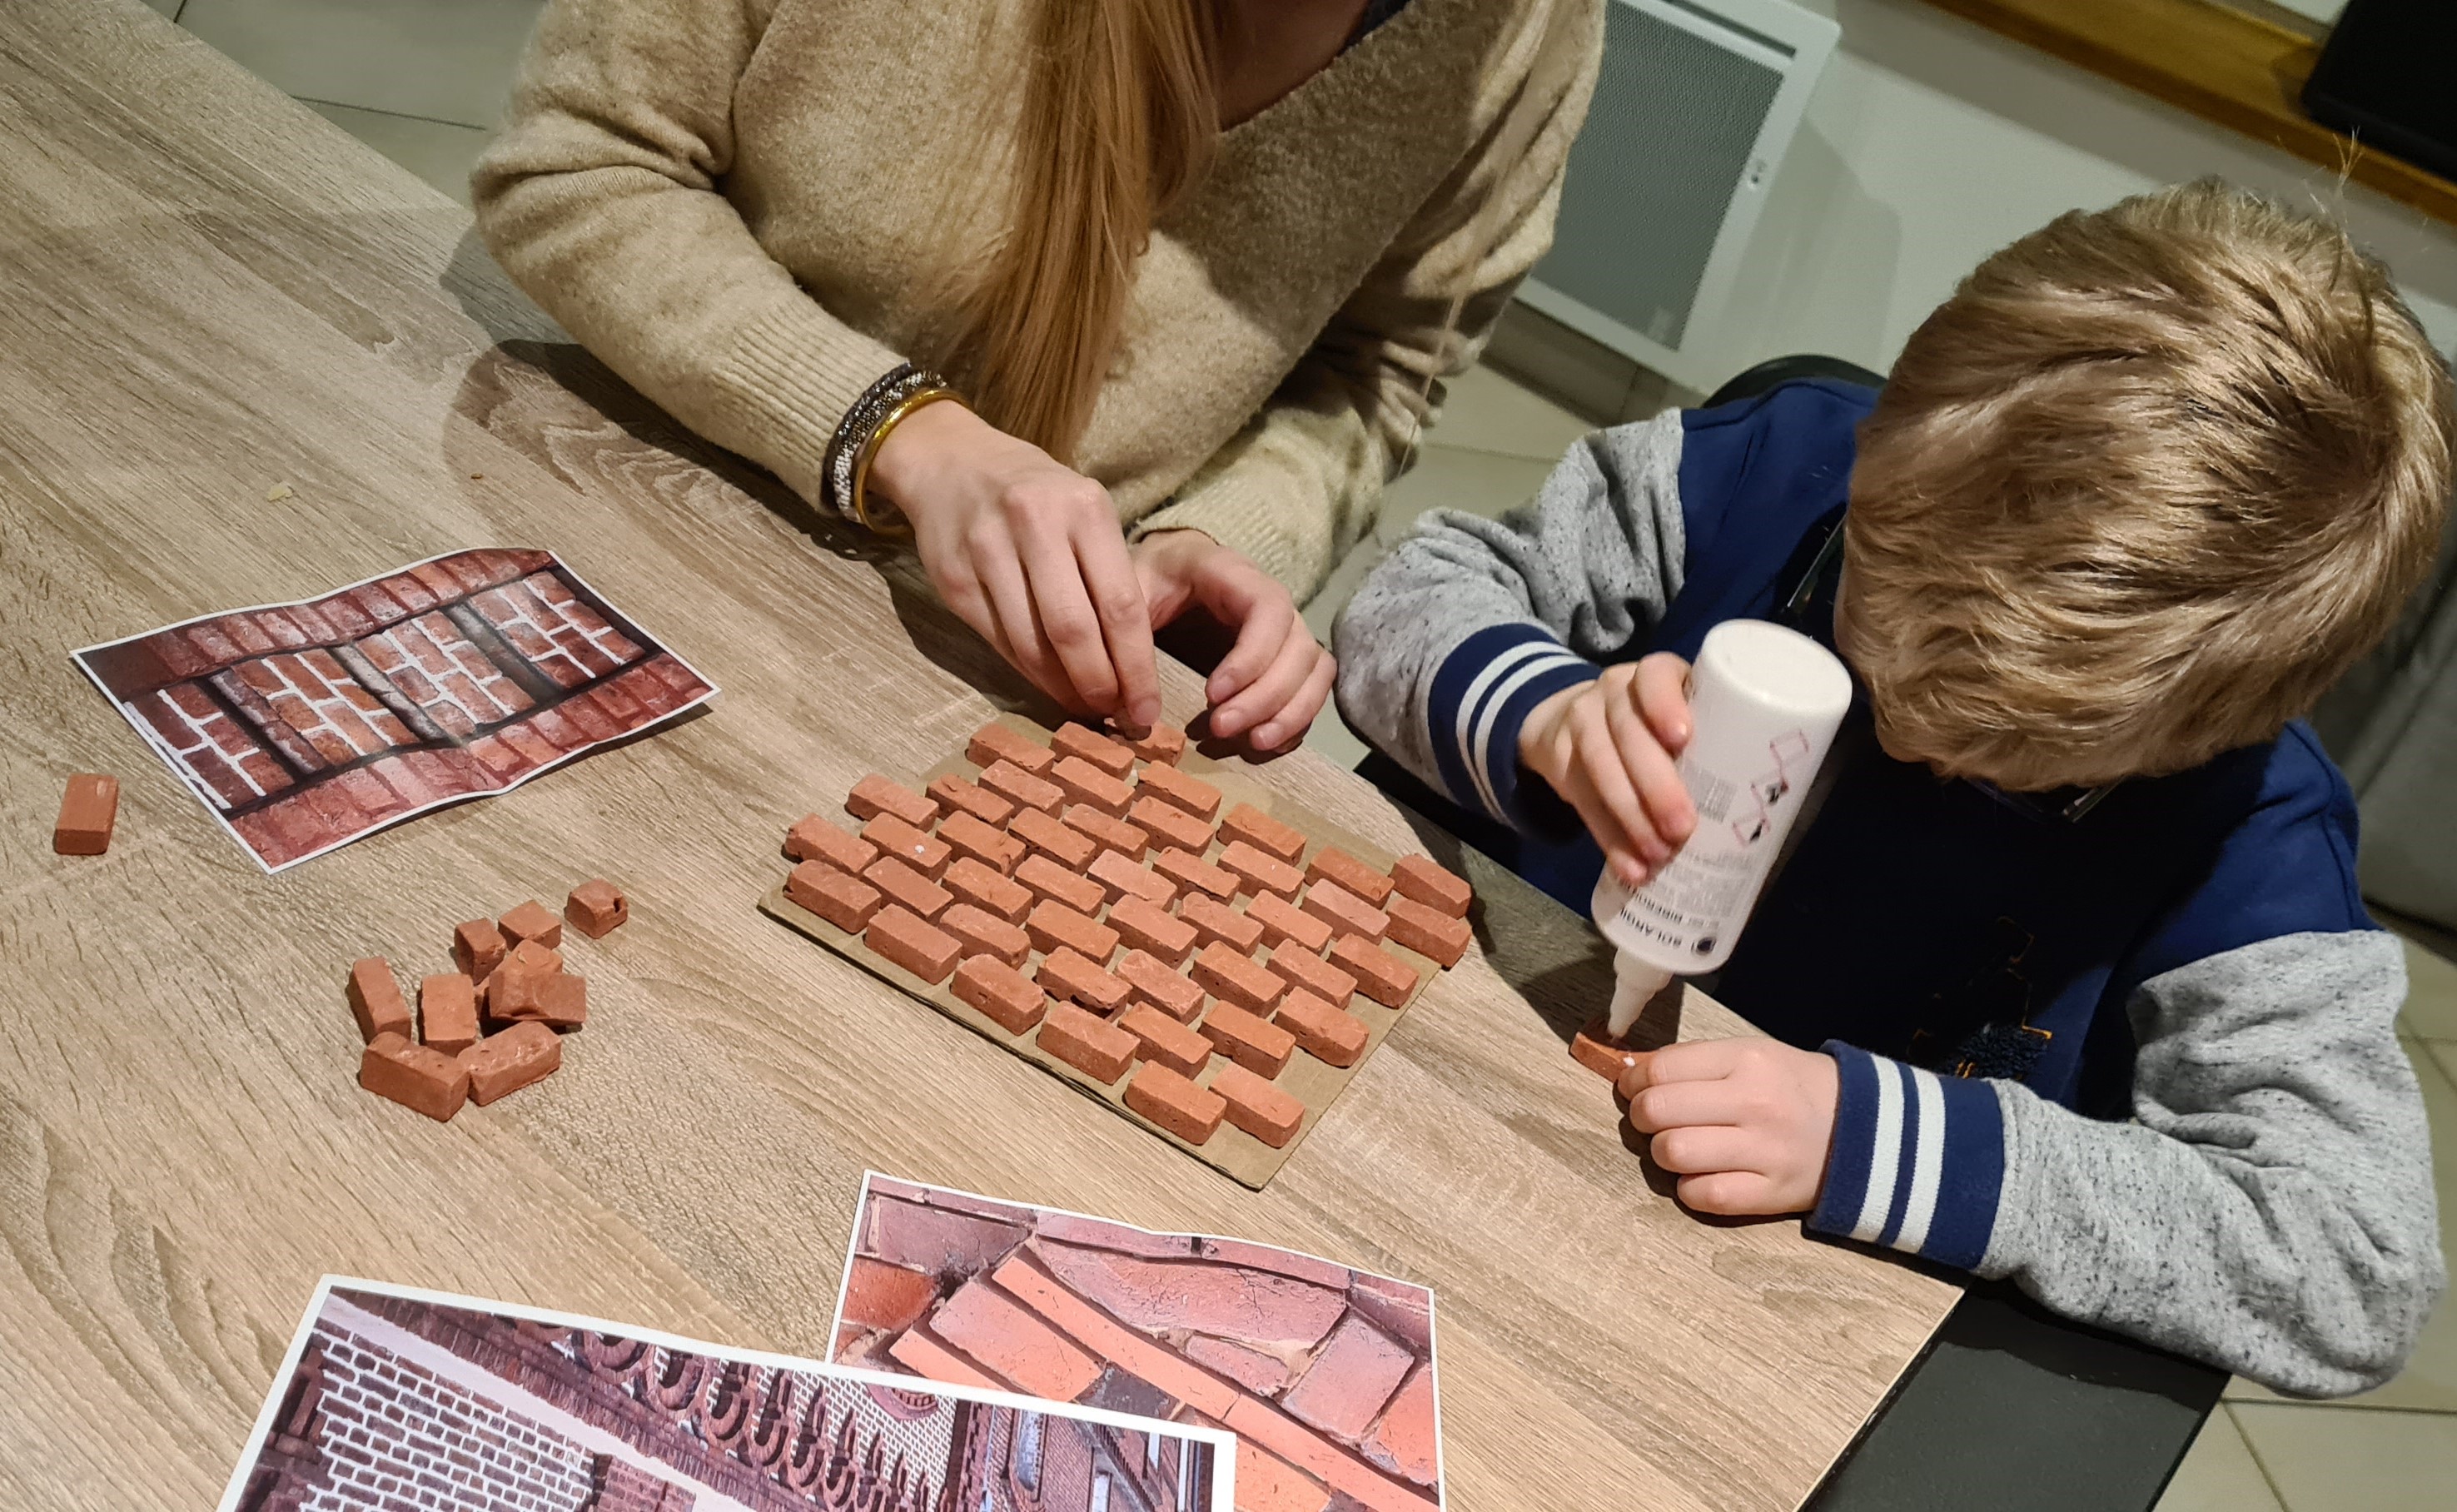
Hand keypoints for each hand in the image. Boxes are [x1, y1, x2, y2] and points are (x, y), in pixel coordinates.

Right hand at [869, 400, 1160, 728]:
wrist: (952, 462)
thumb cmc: (1038, 496)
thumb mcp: (1083, 511)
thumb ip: (1107, 576)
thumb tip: (1132, 665)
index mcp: (1083, 508)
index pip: (1121, 604)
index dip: (1136, 667)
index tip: (1147, 709)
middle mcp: (1034, 524)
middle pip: (1074, 630)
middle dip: (1100, 686)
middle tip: (1117, 717)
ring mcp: (987, 550)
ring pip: (1031, 644)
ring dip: (1062, 688)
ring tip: (1085, 706)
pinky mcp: (953, 578)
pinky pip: (997, 641)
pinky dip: (1027, 672)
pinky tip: (1047, 683)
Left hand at [1133, 529, 1332, 752]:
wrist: (1162, 570)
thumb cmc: (1143, 579)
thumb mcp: (1124, 589)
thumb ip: (1127, 635)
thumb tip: (1133, 705)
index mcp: (1231, 572)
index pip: (1269, 608)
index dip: (1251, 657)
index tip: (1212, 695)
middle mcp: (1269, 598)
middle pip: (1299, 646)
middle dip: (1267, 696)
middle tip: (1221, 729)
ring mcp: (1283, 628)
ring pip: (1314, 668)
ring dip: (1291, 711)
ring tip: (1254, 743)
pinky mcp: (1284, 657)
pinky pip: (1312, 686)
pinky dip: (1297, 718)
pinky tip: (1266, 743)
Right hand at [1517, 653, 1693, 888]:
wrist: (1573, 720)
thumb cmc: (1657, 726)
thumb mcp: (1680, 716)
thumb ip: (1710, 743)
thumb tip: (1761, 814)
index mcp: (1656, 675)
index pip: (1656, 676)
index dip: (1665, 705)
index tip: (1683, 739)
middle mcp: (1614, 691)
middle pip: (1628, 731)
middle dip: (1655, 784)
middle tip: (1682, 828)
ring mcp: (1582, 723)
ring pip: (1600, 765)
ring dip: (1631, 817)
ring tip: (1658, 855)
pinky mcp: (1560, 760)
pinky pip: (1583, 801)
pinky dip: (1609, 839)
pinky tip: (1630, 868)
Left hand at [1618, 1038, 1838, 1215]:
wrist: (1863, 1130)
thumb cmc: (1793, 1088)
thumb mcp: (1752, 1055)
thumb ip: (1697, 1063)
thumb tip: (1634, 1075)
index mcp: (1746, 1061)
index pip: (1661, 1069)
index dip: (1634, 1080)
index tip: (1634, 1088)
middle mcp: (1753, 1103)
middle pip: (1657, 1111)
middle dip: (1643, 1116)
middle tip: (1655, 1119)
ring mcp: (1763, 1151)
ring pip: (1673, 1153)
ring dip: (1663, 1152)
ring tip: (1679, 1147)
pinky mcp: (1769, 1194)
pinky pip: (1701, 1196)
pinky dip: (1689, 1188)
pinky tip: (1701, 1176)